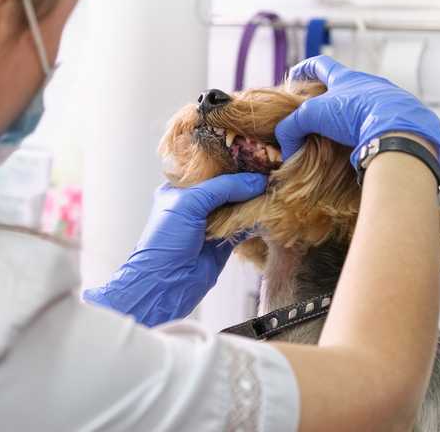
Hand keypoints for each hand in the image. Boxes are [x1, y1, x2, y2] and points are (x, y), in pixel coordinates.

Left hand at [83, 173, 266, 326]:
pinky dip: (256, 220)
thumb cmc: (166, 239)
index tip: (257, 156)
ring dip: (253, 200)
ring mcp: (209, 224)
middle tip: (271, 172)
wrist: (165, 283)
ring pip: (237, 206)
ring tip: (274, 188)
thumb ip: (223, 188)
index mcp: (179, 189)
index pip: (210, 169)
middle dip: (246, 182)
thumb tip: (256, 181)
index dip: (232, 163)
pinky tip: (269, 211)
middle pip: (227, 187)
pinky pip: (243, 227)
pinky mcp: (223, 243)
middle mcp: (195, 204)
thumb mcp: (190, 203)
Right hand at [275, 55, 439, 171]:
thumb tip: (286, 148)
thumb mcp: (312, 117)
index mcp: (345, 77)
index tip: (293, 77)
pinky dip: (367, 129)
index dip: (304, 69)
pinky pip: (378, 121)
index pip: (320, 64)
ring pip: (362, 103)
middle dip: (328, 97)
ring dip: (349, 114)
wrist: (397, 127)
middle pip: (343, 84)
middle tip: (316, 112)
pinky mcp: (399, 118)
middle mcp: (367, 83)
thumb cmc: (353, 113)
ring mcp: (385, 99)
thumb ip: (291, 128)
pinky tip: (362, 142)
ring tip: (339, 132)